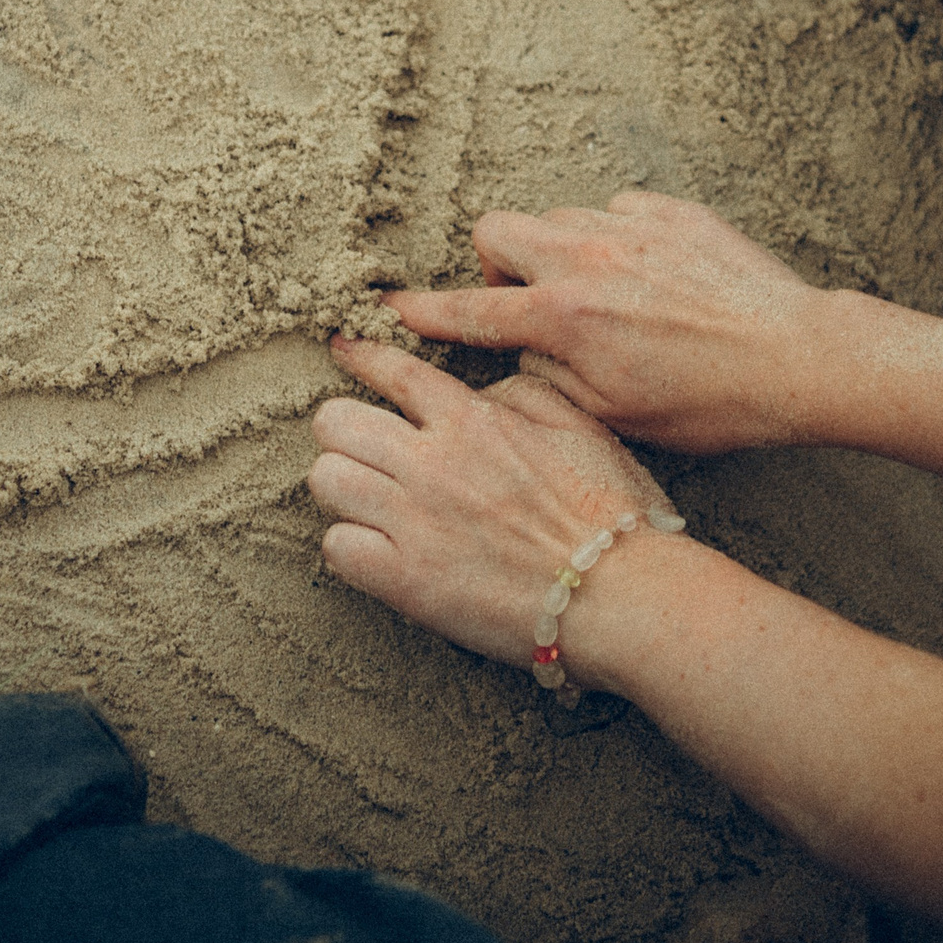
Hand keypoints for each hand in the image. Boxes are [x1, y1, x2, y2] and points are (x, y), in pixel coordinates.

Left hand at [307, 337, 674, 667]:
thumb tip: (483, 392)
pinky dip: (351, 548)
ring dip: (342, 488)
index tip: (343, 351)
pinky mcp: (403, 579)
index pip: (394, 370)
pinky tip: (378, 552)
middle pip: (335, 422)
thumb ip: (523, 393)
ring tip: (368, 503)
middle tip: (364, 450)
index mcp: (473, 421)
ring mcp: (412, 520)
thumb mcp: (579, 425)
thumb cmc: (610, 511)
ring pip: (325, 480)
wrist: (617, 591)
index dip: (360, 357)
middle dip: (343, 432)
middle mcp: (431, 462)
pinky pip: (336, 548)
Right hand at [385, 192, 832, 453]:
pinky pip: (619, 211)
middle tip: (531, 305)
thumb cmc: (710, 404)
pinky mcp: (675, 212)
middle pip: (497, 231)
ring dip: (559, 251)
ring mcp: (632, 228)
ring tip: (598, 295)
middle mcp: (587, 259)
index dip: (421, 312)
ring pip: (557, 218)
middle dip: (498, 265)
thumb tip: (518, 356)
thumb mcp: (612, 415)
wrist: (797, 359)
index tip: (389, 306)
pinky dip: (619, 239)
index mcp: (564, 317)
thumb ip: (547, 379)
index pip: (469, 311)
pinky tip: (649, 278)